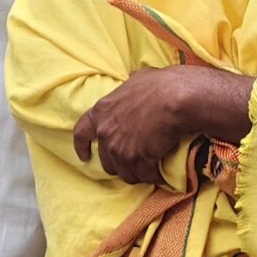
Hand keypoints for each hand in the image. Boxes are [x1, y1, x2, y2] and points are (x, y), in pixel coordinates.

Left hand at [72, 66, 252, 185]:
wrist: (175, 98)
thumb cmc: (160, 84)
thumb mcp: (137, 80)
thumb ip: (129, 88)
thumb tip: (135, 81)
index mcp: (101, 111)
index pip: (81, 133)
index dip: (81, 147)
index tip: (85, 157)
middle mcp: (106, 132)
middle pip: (106, 160)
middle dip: (118, 164)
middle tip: (133, 163)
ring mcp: (119, 148)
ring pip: (125, 173)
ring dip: (137, 173)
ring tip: (149, 170)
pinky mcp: (137, 160)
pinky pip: (144, 176)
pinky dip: (152, 176)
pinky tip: (160, 173)